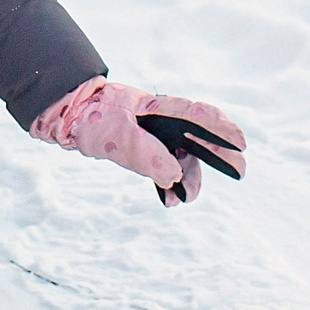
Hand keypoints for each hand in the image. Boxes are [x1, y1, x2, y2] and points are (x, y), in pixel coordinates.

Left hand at [31, 78, 245, 206]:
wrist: (68, 120)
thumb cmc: (93, 118)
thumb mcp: (117, 135)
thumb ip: (145, 153)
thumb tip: (173, 176)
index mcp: (159, 108)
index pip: (197, 114)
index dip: (222, 127)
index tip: (241, 142)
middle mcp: (162, 121)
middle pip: (198, 138)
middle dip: (218, 155)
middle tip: (240, 171)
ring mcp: (155, 135)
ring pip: (183, 157)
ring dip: (188, 178)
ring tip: (185, 198)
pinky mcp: (145, 150)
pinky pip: (165, 167)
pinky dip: (170, 183)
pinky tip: (170, 200)